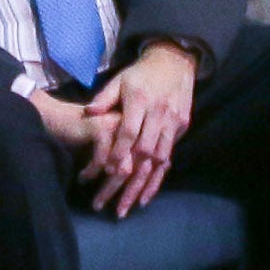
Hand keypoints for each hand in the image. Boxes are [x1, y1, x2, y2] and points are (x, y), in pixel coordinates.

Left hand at [79, 44, 195, 209]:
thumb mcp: (120, 79)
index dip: (119, 152)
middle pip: (143, 152)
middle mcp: (159, 114)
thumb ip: (104, 98)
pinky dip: (158, 179)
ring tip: (126, 207)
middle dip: (127, 179)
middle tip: (110, 201)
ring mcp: (173, 123)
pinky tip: (146, 198)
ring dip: (142, 186)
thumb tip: (88, 113)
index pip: (129, 132)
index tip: (107, 171)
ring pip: (158, 160)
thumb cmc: (141, 73)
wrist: (176, 61)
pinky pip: (168, 159)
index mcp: (141, 100)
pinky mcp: (181, 128)